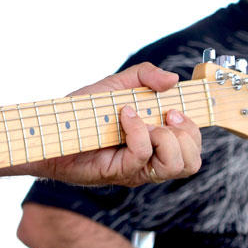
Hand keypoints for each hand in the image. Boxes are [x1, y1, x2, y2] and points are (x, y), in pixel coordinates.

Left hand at [38, 61, 200, 187]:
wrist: (53, 126)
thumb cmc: (84, 110)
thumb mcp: (117, 84)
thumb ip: (145, 75)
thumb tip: (173, 79)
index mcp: (156, 141)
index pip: (193, 147)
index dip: (194, 129)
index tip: (175, 108)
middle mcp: (150, 159)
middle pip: (192, 162)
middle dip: (187, 134)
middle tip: (165, 115)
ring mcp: (136, 169)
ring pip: (176, 165)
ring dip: (167, 137)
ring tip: (144, 120)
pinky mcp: (119, 172)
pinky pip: (142, 154)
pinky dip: (138, 131)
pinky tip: (124, 116)